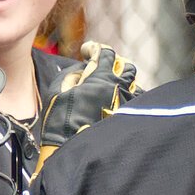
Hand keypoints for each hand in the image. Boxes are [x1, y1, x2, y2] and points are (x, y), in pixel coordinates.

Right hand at [36, 41, 137, 171]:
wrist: (74, 146)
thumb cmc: (63, 118)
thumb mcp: (58, 88)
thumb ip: (73, 72)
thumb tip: (83, 68)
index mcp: (101, 76)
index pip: (106, 52)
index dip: (95, 49)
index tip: (86, 52)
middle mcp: (118, 86)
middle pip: (126, 65)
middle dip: (113, 63)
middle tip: (101, 68)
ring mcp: (127, 101)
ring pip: (134, 82)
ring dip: (123, 79)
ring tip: (111, 85)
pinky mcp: (129, 115)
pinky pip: (136, 99)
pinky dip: (129, 94)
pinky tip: (119, 100)